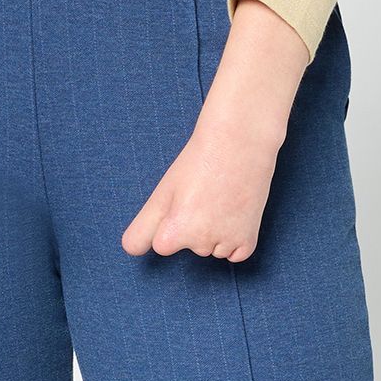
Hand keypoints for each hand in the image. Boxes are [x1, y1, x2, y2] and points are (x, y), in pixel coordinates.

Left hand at [122, 0, 309, 262]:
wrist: (247, 129)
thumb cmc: (203, 150)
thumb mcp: (168, 181)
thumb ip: (149, 217)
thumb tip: (131, 250)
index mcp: (176, 230)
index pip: (159, 246)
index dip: (169, 218)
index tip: (183, 192)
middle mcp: (201, 241)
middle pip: (186, 244)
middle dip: (193, 217)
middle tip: (205, 184)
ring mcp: (227, 242)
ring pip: (212, 247)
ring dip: (215, 222)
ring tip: (221, 188)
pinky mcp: (249, 244)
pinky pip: (235, 252)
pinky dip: (236, 231)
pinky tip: (236, 201)